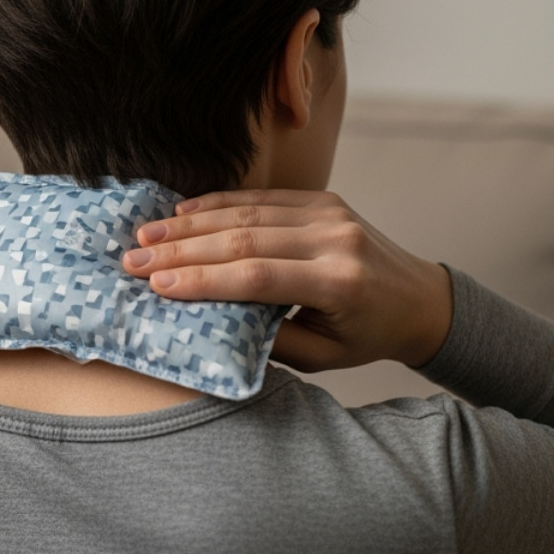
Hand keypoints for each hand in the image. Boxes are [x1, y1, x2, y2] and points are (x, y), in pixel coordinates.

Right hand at [120, 189, 452, 372]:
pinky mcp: (324, 199)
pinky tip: (183, 211)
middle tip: (134, 258)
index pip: (258, 276)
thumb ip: (271, 339)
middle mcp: (335, 240)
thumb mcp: (322, 356)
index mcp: (338, 282)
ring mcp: (330, 213)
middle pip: (245, 238)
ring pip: (248, 211)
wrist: (419, 299)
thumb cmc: (366, 336)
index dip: (204, 280)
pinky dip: (219, 204)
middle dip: (183, 250)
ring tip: (147, 234)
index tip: (157, 285)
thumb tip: (209, 321)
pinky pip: (263, 197)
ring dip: (191, 223)